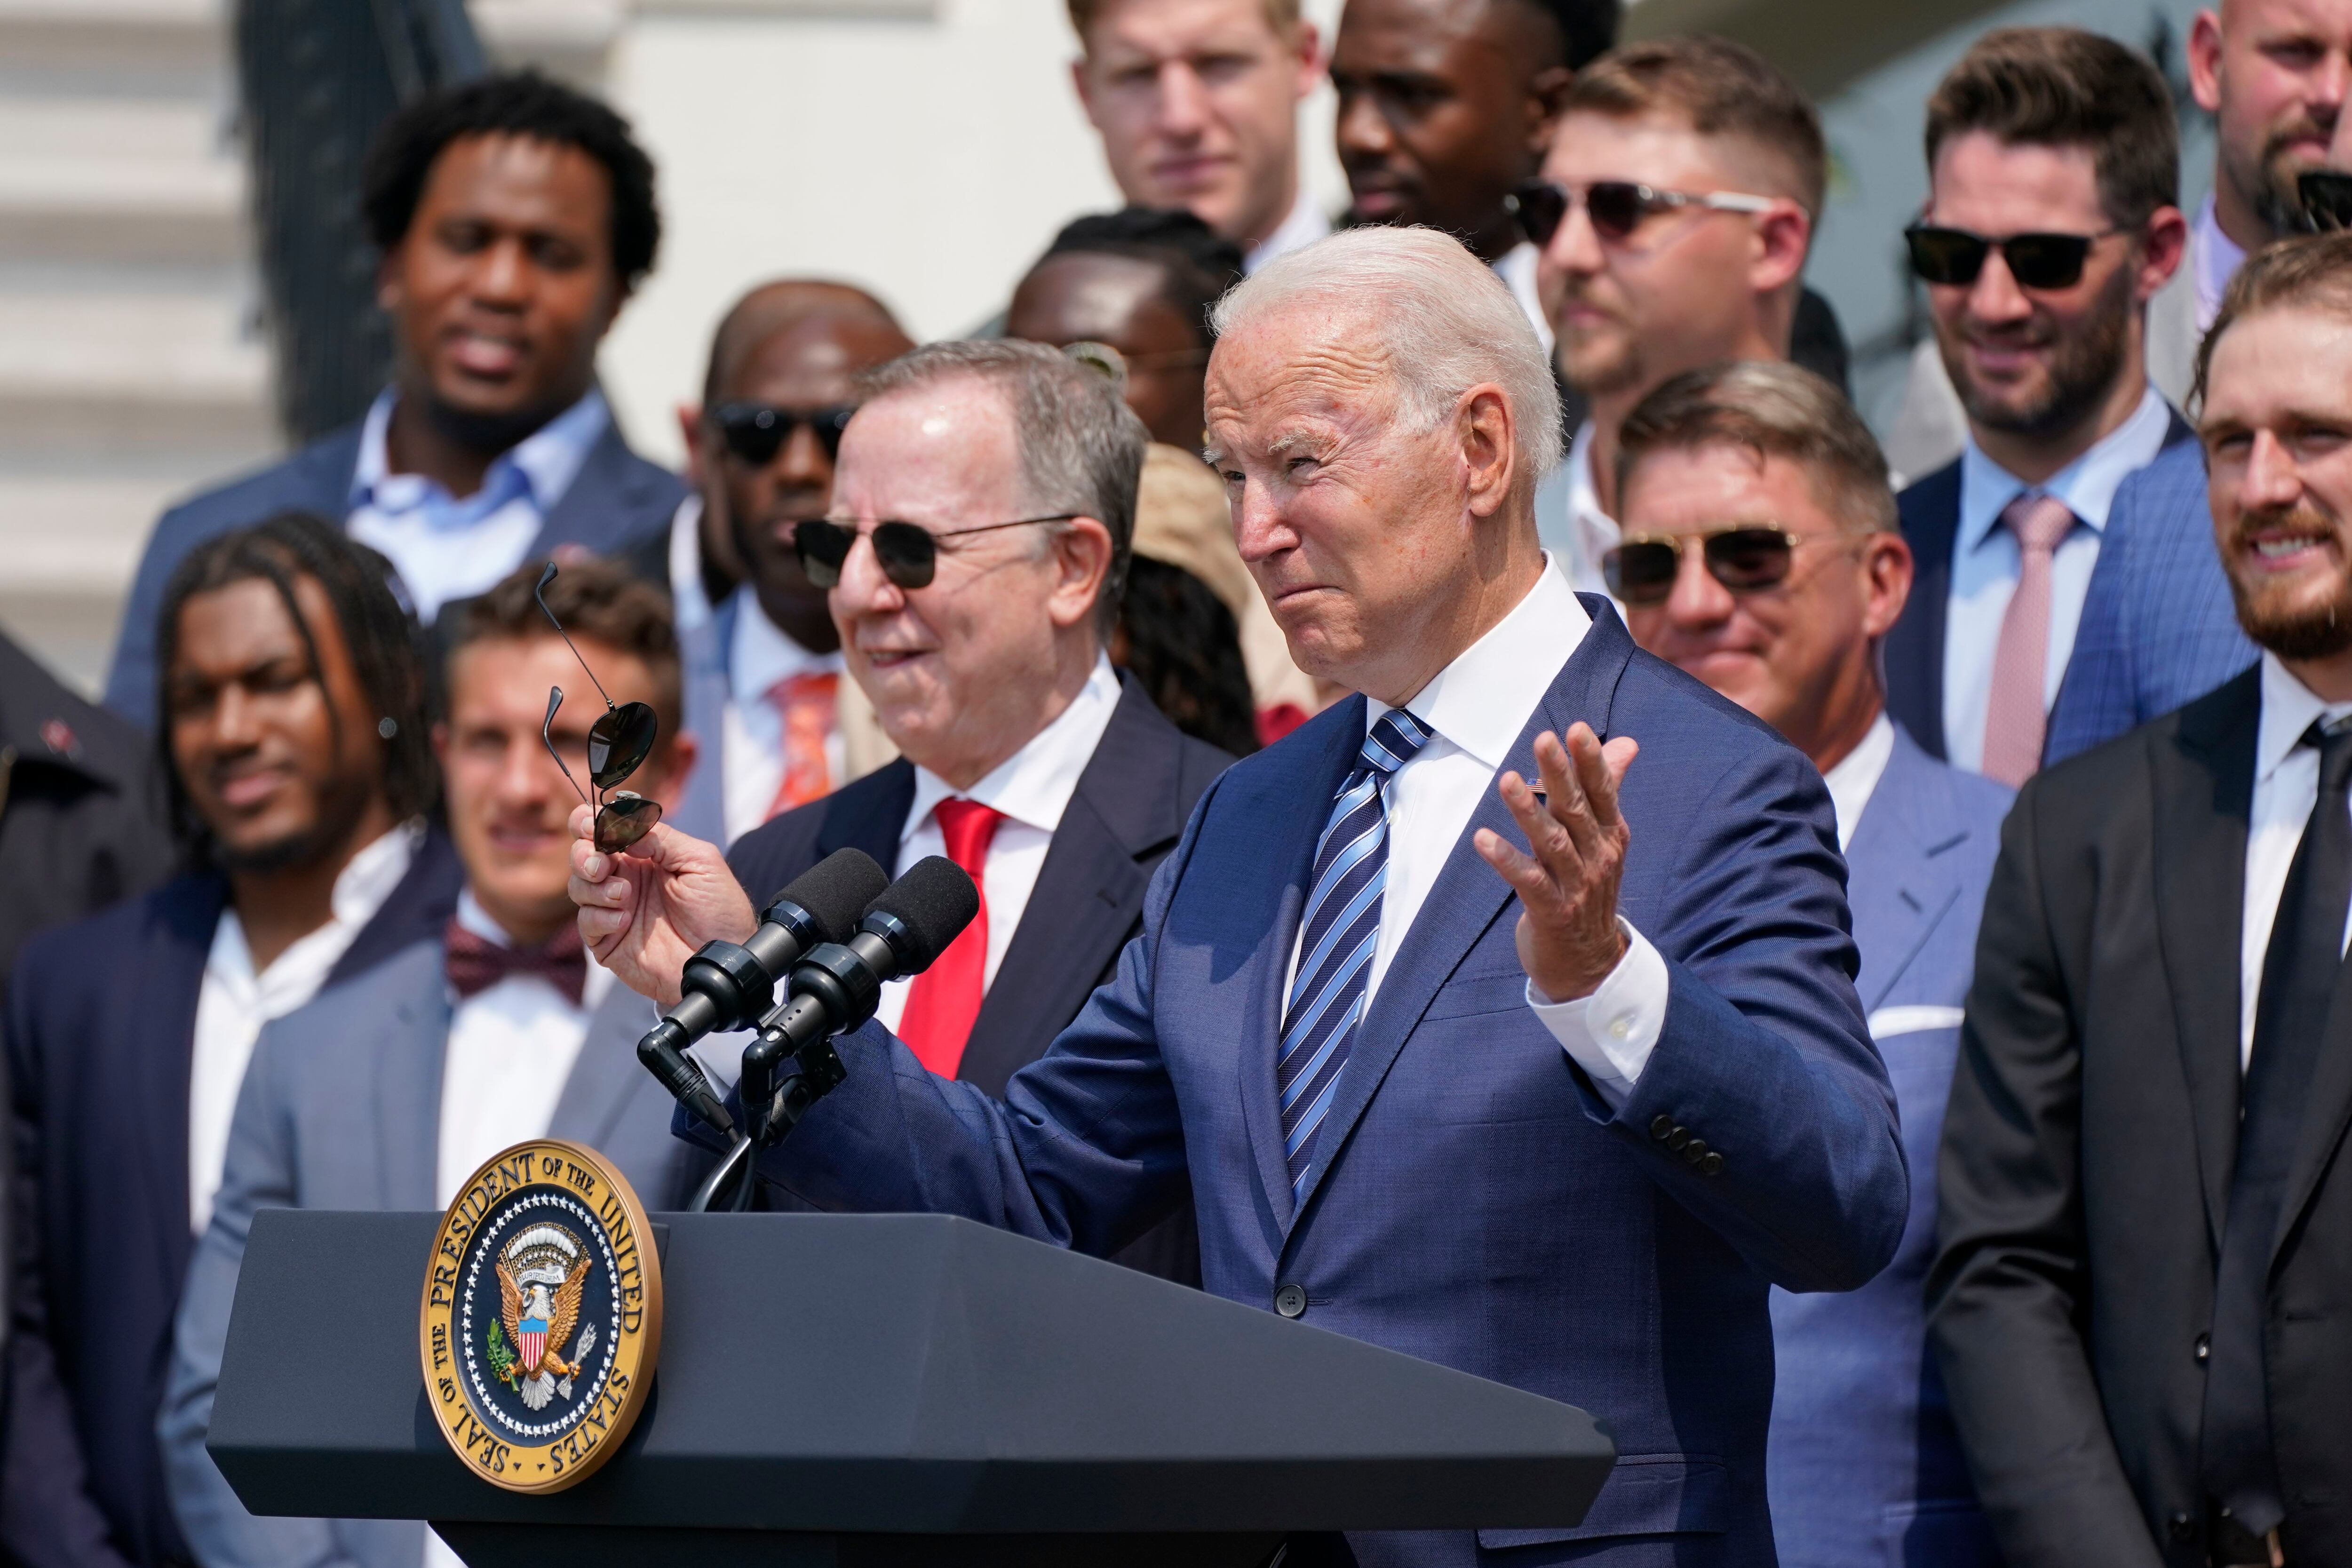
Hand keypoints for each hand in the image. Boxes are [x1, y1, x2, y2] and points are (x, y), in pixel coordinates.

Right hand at [567, 804, 756, 1007]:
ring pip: (579, 887)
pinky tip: (625, 921)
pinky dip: (601, 917)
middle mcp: (624, 879)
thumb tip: (627, 826)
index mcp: (644, 855)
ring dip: (596, 887)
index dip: (590, 823)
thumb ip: (663, 838)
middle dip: (584, 855)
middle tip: (602, 865)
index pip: (604, 830)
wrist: (722, 957)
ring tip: (625, 895)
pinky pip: (586, 922)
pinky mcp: (608, 940)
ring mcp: (614, 909)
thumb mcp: (700, 861)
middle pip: (582, 856)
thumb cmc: (719, 910)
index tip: (592, 825)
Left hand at [1474, 724, 1639, 1002]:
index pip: (1604, 793)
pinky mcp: (1552, 912)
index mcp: (1611, 836)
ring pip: (1552, 842)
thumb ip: (1608, 790)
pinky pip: (1528, 881)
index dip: (1591, 762)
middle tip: (1543, 740)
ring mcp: (1577, 886)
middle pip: (1577, 811)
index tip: (1576, 729)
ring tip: (1507, 780)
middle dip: (1561, 774)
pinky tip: (1482, 838)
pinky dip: (1505, 859)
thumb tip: (1626, 743)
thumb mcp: (1602, 840)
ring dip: (1529, 811)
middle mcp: (1598, 858)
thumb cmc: (1588, 891)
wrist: (1590, 965)